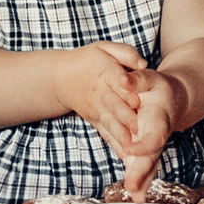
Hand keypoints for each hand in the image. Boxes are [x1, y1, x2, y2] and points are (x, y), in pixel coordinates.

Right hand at [61, 41, 150, 155]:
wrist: (61, 78)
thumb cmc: (88, 60)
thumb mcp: (104, 48)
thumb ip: (125, 53)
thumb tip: (142, 63)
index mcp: (105, 71)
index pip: (116, 79)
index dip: (126, 89)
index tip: (136, 99)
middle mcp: (100, 92)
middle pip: (113, 103)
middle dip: (125, 116)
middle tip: (138, 128)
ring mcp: (96, 108)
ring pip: (109, 121)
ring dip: (119, 134)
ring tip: (130, 146)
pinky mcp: (95, 119)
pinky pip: (105, 132)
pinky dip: (115, 143)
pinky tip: (125, 155)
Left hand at [117, 74, 183, 194]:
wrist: (174, 98)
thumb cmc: (157, 89)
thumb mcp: (149, 79)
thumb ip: (137, 80)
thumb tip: (122, 79)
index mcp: (158, 120)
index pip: (152, 135)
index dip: (143, 145)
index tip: (130, 150)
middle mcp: (156, 136)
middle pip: (150, 157)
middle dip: (141, 173)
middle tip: (132, 188)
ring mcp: (152, 146)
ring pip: (149, 166)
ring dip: (142, 181)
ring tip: (136, 197)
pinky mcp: (146, 152)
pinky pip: (145, 168)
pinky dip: (141, 181)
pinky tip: (137, 196)